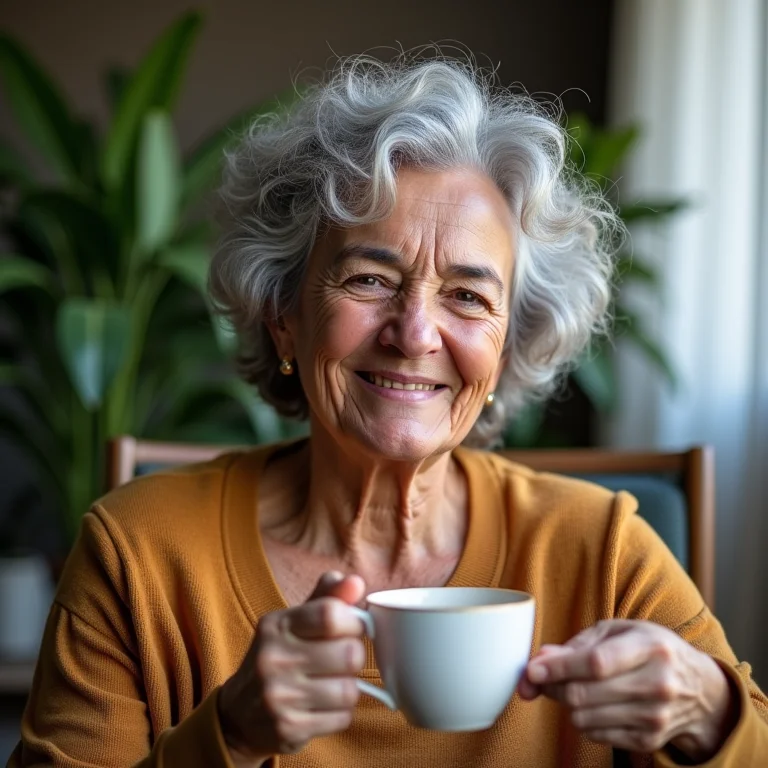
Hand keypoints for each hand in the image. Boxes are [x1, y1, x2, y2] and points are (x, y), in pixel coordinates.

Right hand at [217, 571, 366, 765]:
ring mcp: (278, 696)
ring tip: (332, 684)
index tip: (353, 628)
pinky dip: (341, 713)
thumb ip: (327, 598)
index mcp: (276, 625)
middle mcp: (273, 658)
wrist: (238, 715)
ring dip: (349, 688)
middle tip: (341, 660)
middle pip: (349, 653)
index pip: (330, 614)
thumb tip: (356, 582)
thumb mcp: (294, 622)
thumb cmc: (278, 658)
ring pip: (349, 690)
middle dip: (354, 657)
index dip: (354, 621)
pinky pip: (343, 718)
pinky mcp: (288, 728)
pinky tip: (323, 707)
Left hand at [518, 619, 736, 759]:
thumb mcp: (621, 631)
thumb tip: (541, 659)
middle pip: (584, 694)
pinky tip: (595, 705)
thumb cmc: (651, 650)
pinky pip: (596, 735)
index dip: (559, 668)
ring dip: (567, 704)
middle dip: (553, 686)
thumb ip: (578, 644)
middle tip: (543, 678)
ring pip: (584, 718)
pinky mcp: (650, 740)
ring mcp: (655, 716)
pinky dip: (584, 720)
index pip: (596, 662)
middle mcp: (657, 683)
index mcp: (650, 647)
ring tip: (574, 688)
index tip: (532, 669)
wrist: (700, 689)